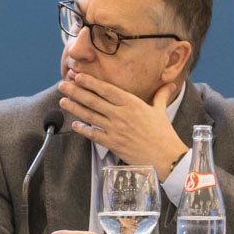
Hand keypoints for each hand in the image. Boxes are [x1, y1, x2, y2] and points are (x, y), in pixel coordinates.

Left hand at [59, 71, 185, 174]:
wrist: (166, 157)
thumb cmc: (163, 134)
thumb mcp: (160, 111)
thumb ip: (160, 95)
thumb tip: (171, 83)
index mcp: (132, 104)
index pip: (107, 89)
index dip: (91, 82)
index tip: (78, 76)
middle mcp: (121, 114)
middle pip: (94, 100)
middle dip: (76, 91)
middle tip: (63, 84)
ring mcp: (115, 129)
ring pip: (90, 115)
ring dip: (74, 108)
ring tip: (62, 101)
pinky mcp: (113, 143)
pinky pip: (94, 134)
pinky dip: (83, 129)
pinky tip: (74, 124)